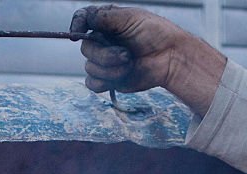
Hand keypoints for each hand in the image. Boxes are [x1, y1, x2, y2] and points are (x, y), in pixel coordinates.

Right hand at [70, 4, 225, 115]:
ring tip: (130, 64)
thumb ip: (104, 17)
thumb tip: (84, 17)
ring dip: (110, 69)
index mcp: (106, 22)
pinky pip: (92, 83)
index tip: (76, 33)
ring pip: (90, 68)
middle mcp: (103, 40)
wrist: (170, 58)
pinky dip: (104, 81)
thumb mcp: (130, 18)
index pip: (82, 20)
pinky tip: (120, 75)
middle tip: (126, 55)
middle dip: (104, 55)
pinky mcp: (109, 79)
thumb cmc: (156, 34)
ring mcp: (105, 61)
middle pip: (85, 49)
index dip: (76, 25)